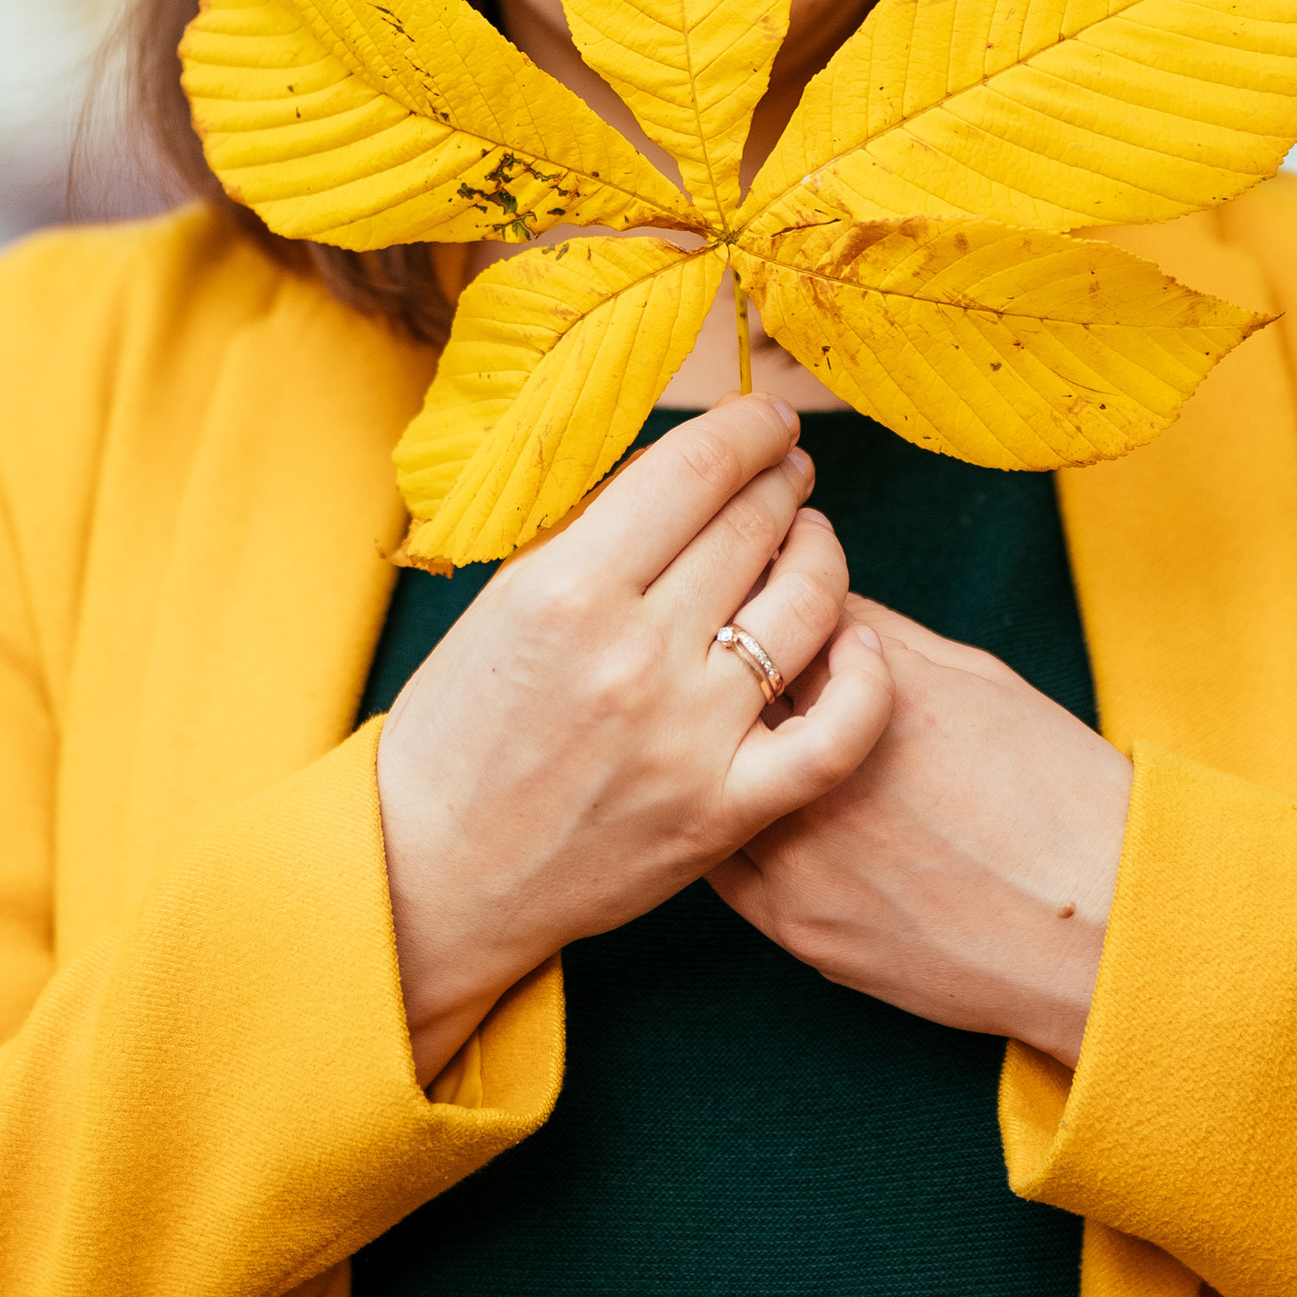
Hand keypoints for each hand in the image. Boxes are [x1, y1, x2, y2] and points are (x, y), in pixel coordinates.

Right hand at [375, 396, 896, 1081]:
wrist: (432, 875)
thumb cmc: (457, 732)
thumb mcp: (500, 605)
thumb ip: (589, 534)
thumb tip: (681, 470)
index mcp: (566, 590)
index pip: (693, 471)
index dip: (748, 430)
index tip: (767, 421)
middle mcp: (634, 655)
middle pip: (752, 527)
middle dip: (783, 482)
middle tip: (792, 470)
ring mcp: (688, 737)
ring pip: (805, 608)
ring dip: (823, 554)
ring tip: (814, 540)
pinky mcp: (723, 812)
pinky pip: (836, 736)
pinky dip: (864, 680)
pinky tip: (859, 643)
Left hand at [710, 597, 1131, 1071]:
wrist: (1104, 934)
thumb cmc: (1061, 796)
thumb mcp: (983, 682)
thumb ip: (884, 637)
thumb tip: (816, 605)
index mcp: (878, 698)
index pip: (772, 619)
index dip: (766, 605)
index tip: (767, 600)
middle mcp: (825, 777)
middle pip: (726, 701)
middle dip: (731, 679)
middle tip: (745, 669)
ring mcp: (799, 860)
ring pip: (709, 782)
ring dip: (718, 757)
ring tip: (749, 747)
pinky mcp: (794, 928)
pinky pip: (723, 863)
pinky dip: (730, 828)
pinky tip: (758, 812)